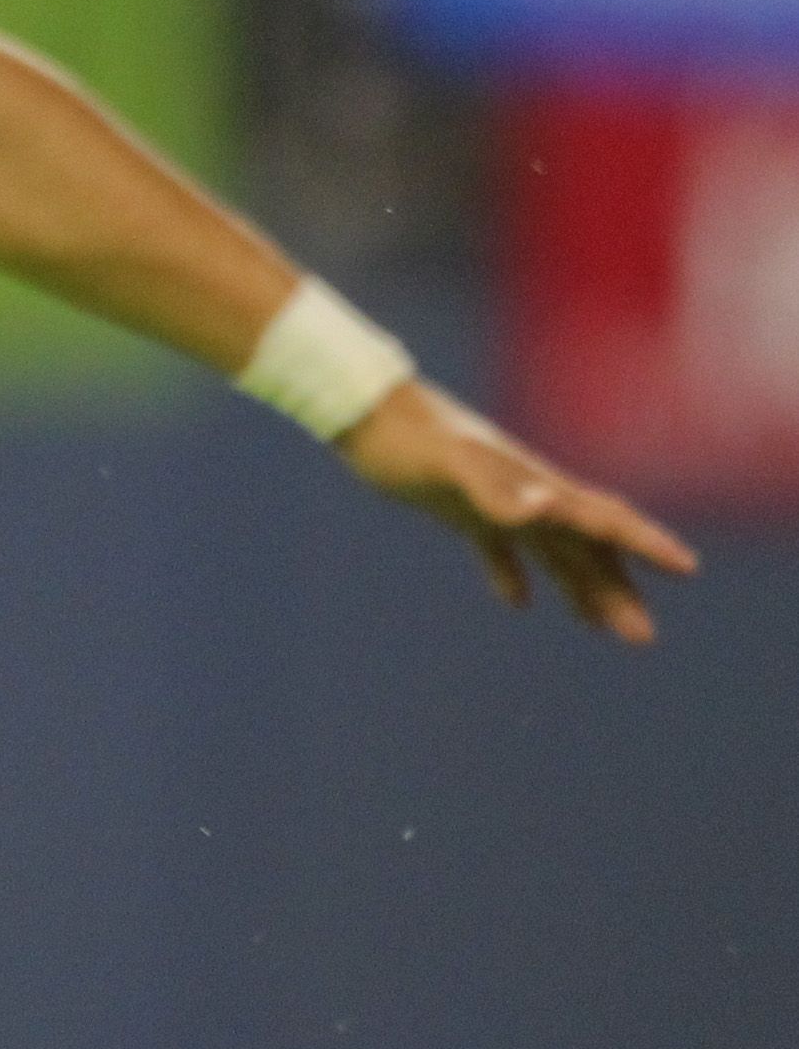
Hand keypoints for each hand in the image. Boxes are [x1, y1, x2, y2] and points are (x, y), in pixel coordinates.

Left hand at [336, 380, 698, 643]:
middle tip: (643, 638)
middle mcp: (525, 493)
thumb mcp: (448, 464)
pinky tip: (518, 603)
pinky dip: (512, 574)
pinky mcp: (458, 508)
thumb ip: (492, 487)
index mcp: (535, 484)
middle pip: (585, 547)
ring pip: (552, 551)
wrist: (362, 411)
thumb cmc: (407, 435)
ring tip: (606, 630)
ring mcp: (495, 500)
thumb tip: (542, 512)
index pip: (603, 518)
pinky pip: (497, 548)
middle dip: (617, 588)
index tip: (686, 568)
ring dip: (581, 588)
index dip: (645, 544)